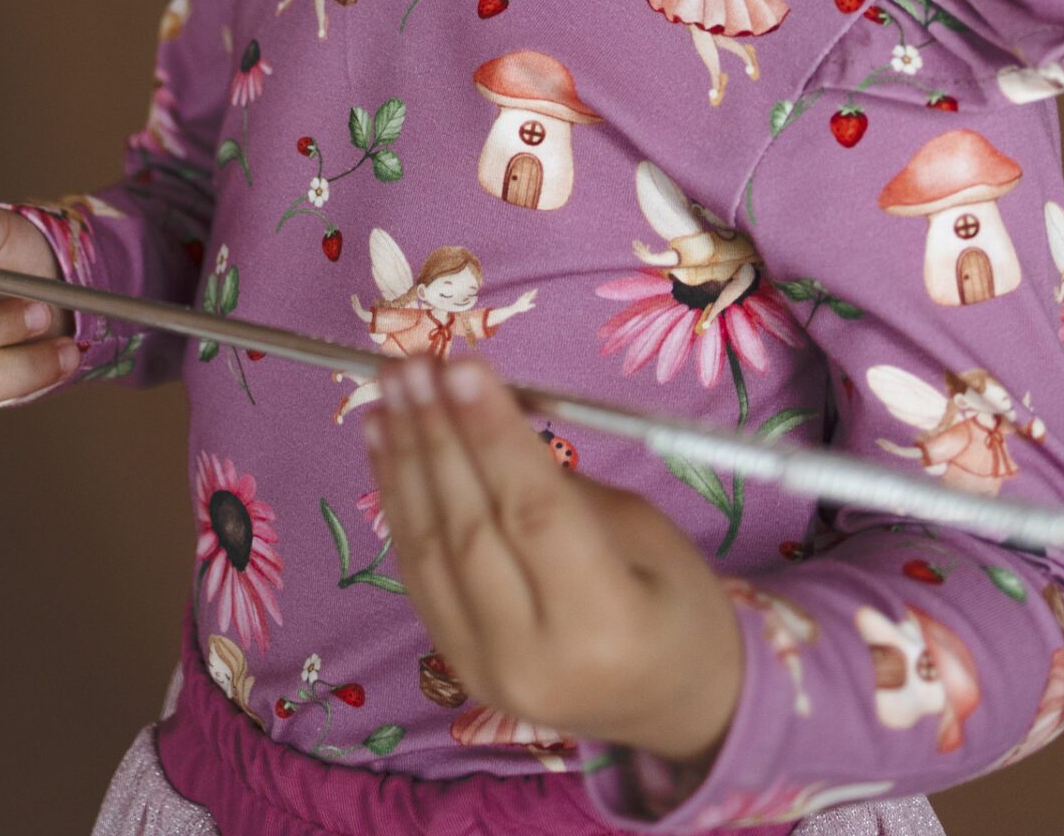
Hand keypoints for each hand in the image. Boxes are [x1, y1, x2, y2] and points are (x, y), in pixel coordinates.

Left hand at [364, 354, 741, 763]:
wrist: (673, 702)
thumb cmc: (678, 603)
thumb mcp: (647, 531)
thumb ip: (563, 484)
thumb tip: (484, 415)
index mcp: (606, 624)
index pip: (534, 514)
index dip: (491, 436)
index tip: (460, 365)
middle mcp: (536, 659)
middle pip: (470, 529)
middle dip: (436, 435)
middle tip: (413, 363)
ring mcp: (487, 671)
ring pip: (430, 549)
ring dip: (403, 460)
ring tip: (388, 390)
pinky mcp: (459, 667)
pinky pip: (418, 572)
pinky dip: (399, 501)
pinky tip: (386, 443)